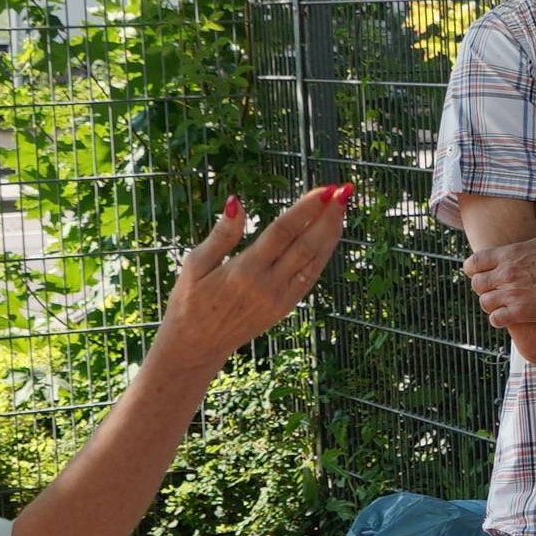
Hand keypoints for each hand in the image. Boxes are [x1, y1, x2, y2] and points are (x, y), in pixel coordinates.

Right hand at [159, 187, 349, 363]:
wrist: (197, 346)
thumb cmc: (190, 300)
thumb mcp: (196, 264)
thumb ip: (221, 234)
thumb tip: (237, 202)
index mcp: (245, 271)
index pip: (283, 232)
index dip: (307, 209)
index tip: (325, 190)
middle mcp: (268, 285)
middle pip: (307, 244)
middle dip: (328, 216)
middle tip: (344, 191)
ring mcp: (281, 298)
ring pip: (315, 261)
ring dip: (332, 233)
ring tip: (343, 206)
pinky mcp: (286, 307)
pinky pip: (311, 276)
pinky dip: (324, 254)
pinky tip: (330, 235)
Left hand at [465, 207, 535, 328]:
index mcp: (509, 253)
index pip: (473, 263)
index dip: (474, 269)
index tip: (483, 273)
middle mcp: (506, 273)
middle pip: (476, 285)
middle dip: (484, 288)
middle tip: (496, 290)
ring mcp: (513, 294)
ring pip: (485, 303)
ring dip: (492, 304)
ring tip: (503, 304)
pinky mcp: (522, 313)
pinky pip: (497, 319)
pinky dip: (500, 319)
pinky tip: (510, 316)